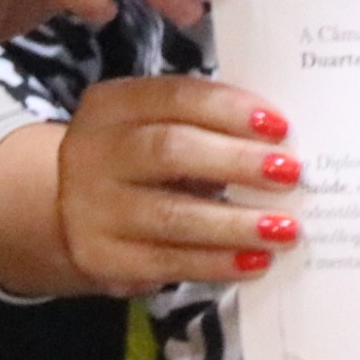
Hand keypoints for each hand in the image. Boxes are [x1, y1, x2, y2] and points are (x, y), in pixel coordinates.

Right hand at [0, 76, 299, 299]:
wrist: (68, 210)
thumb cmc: (138, 160)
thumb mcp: (153, 125)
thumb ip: (204, 125)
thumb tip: (282, 144)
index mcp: (113, 104)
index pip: (176, 96)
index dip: (230, 110)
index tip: (280, 126)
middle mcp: (93, 152)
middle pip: (170, 151)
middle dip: (237, 162)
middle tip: (292, 173)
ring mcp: (92, 208)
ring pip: (171, 215)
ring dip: (235, 224)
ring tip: (286, 229)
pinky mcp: (100, 258)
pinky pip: (166, 262)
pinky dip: (216, 263)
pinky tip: (255, 261)